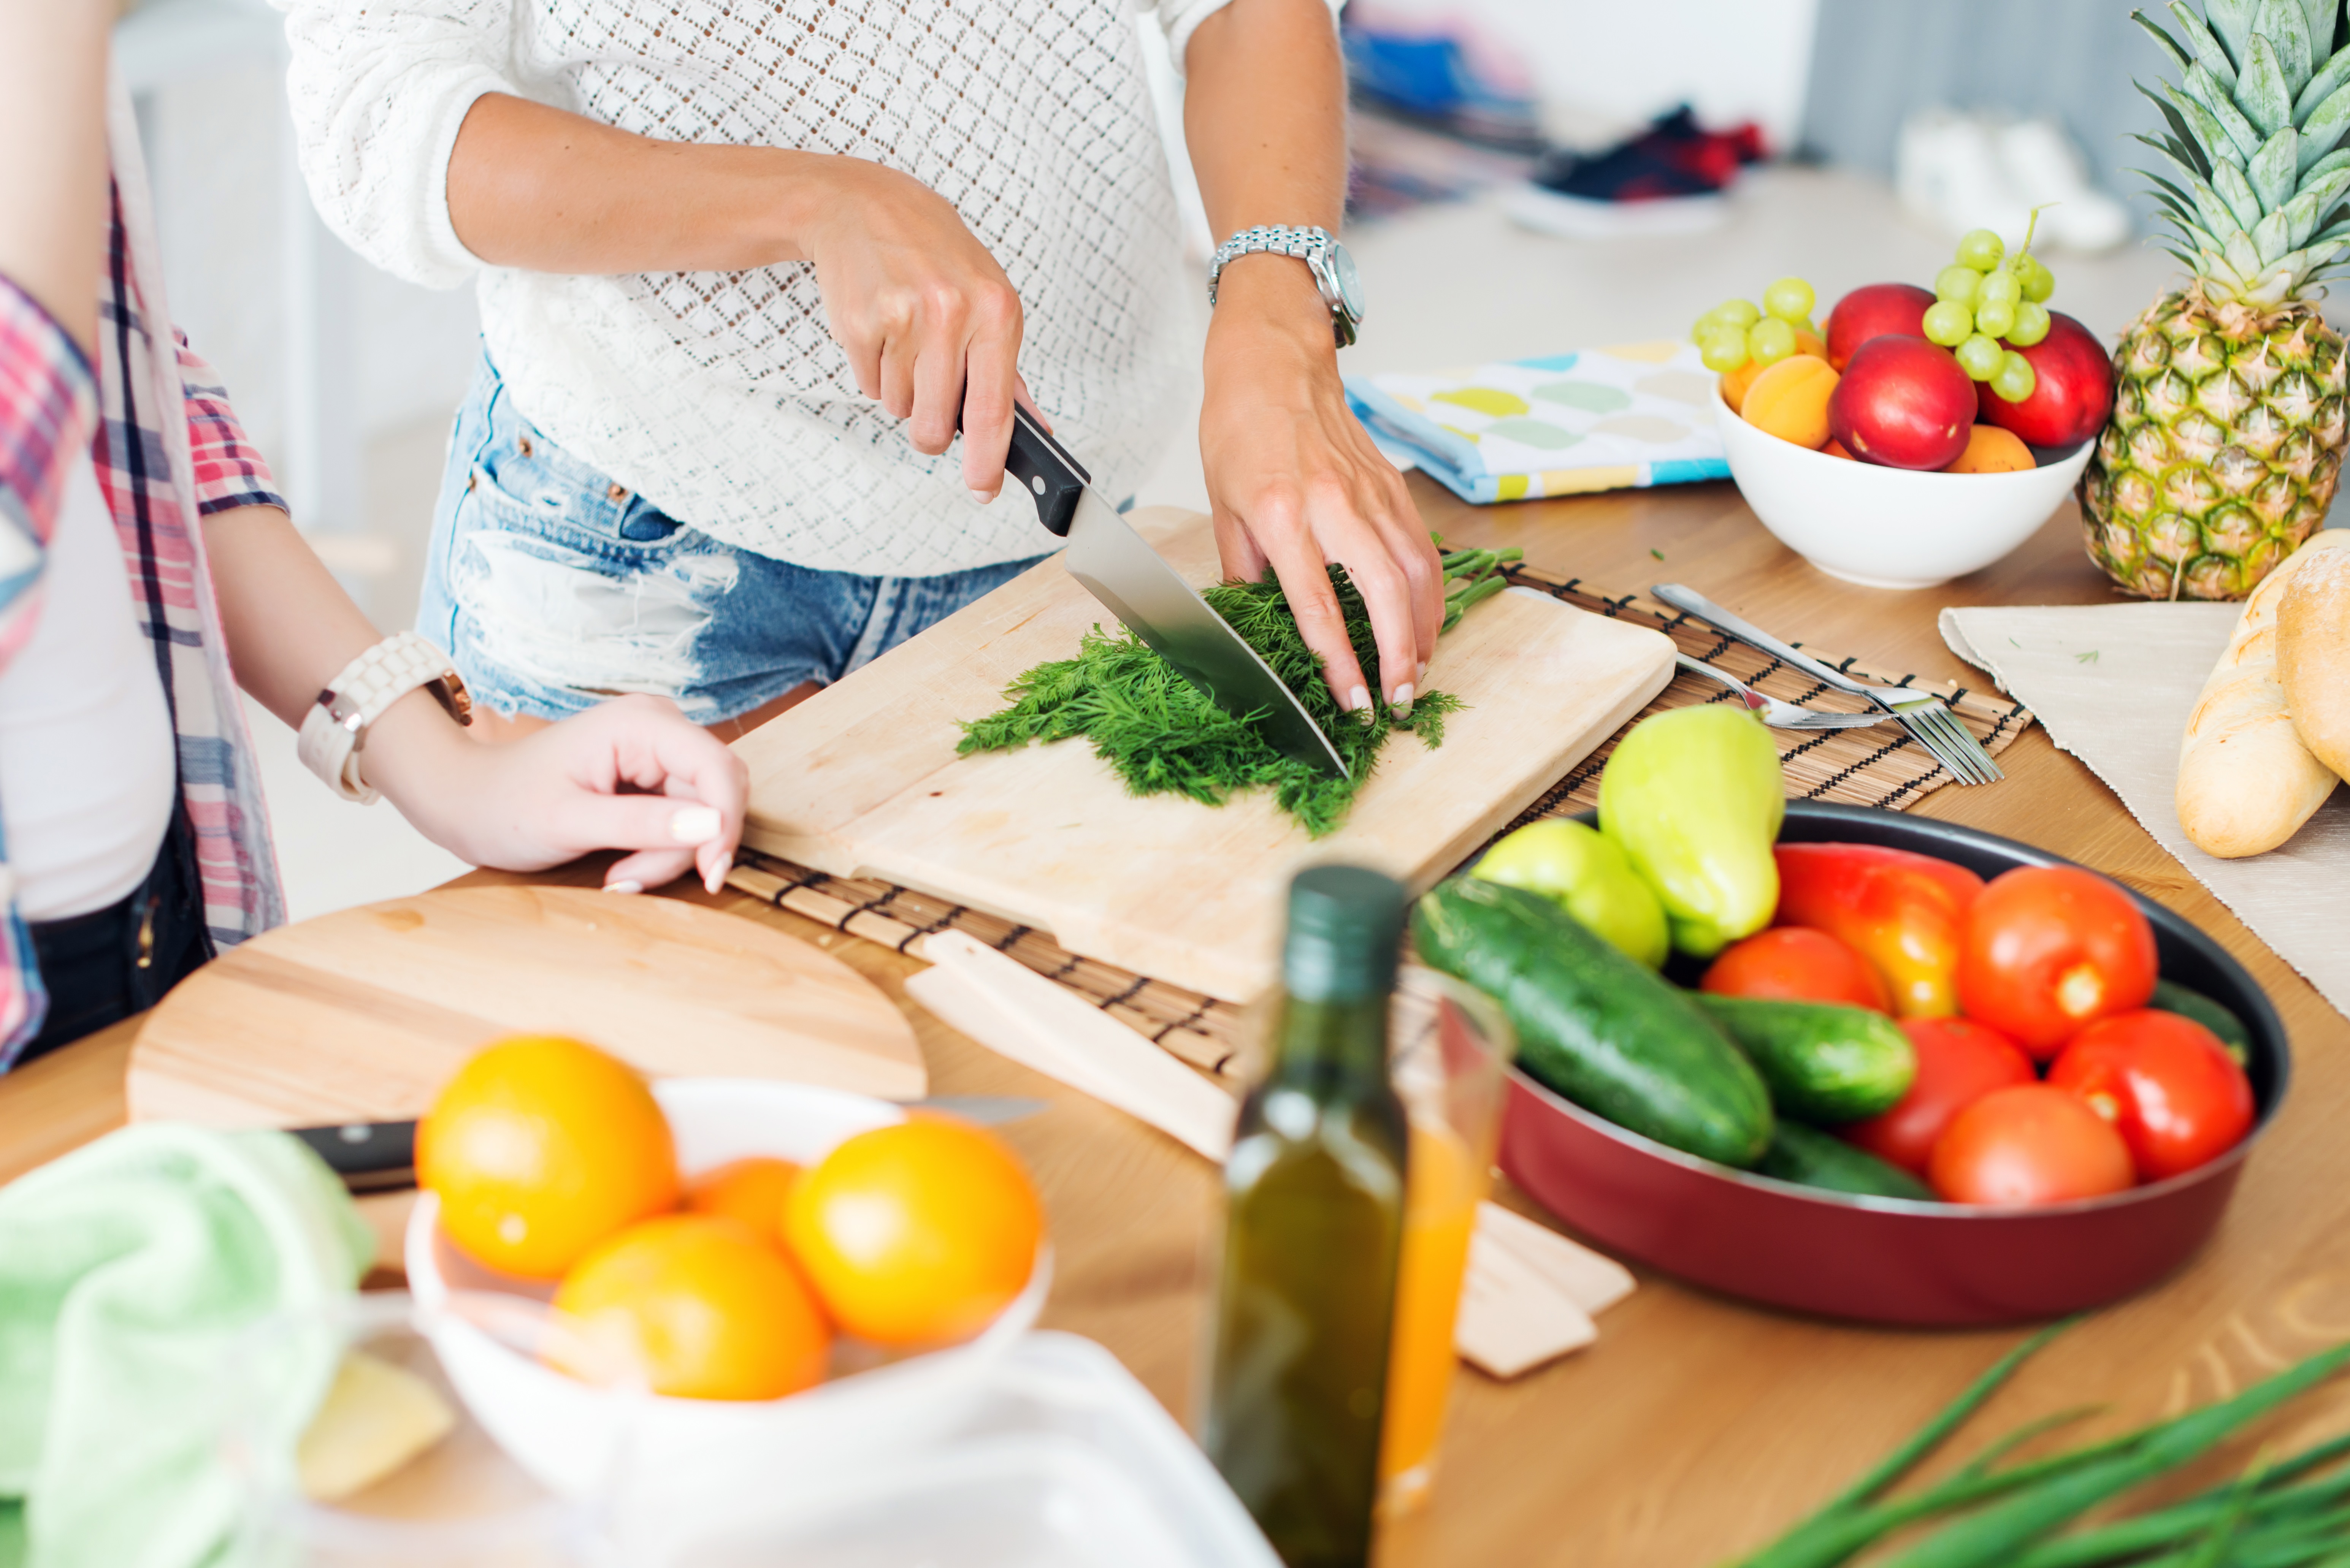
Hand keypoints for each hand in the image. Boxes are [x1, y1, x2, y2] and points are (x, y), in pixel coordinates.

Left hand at [368, 694, 748, 894]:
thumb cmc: (503, 805)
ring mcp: (657, 750)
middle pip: (715, 793)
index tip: (711, 876)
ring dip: (671, 854)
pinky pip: (685, 818)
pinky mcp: (653, 774)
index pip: (718, 768)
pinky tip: (624, 864)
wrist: (467, 801)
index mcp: (639, 723)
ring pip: (704, 812)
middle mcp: (658, 727)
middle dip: (688, 846)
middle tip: (632, 880)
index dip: (725, 823)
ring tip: (619, 875)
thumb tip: (714, 826)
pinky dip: (662, 849)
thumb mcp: (568, 822)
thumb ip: (642, 823)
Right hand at [801, 158, 1029, 501]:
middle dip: (932, 430)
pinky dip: (875, 371)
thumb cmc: (936, 255)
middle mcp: (952, 314)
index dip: (988, 462)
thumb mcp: (990, 298)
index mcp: (997, 311)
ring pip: (901, 409)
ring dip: (903, 391)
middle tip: (931, 397)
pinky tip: (882, 329)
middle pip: (937, 426)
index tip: (984, 489)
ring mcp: (903, 318)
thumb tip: (1034, 429)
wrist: (866, 205)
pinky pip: (868, 386)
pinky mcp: (860, 324)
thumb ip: (1008, 372)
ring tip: (907, 340)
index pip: (995, 410)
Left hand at [1199, 258, 1441, 712]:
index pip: (1318, 606)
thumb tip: (1257, 624)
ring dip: (1422, 630)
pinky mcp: (1391, 485)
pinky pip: (1422, 547)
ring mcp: (1370, 493)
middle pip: (1382, 594)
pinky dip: (1431, 592)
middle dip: (1396, 656)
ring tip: (1417, 672)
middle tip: (1398, 700)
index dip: (1340, 663)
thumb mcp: (1223, 507)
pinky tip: (1426, 622)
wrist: (1274, 362)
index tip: (1353, 703)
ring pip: (1415, 572)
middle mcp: (1333, 505)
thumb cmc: (1240, 430)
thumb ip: (1244, 571)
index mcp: (1282, 516)